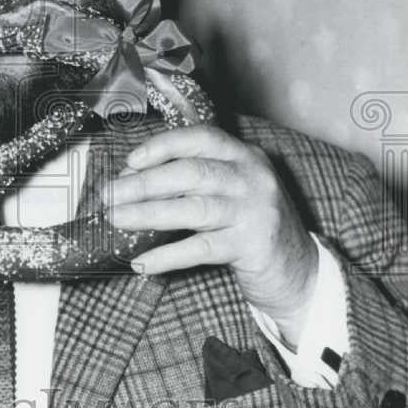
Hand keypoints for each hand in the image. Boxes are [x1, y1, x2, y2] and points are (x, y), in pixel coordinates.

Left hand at [104, 125, 317, 346]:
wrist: (298, 269)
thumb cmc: (248, 225)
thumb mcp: (226, 192)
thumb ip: (188, 182)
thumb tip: (130, 182)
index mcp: (243, 156)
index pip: (201, 138)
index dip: (163, 146)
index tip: (131, 160)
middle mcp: (252, 178)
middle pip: (191, 173)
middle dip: (144, 183)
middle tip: (109, 196)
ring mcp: (255, 212)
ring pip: (194, 209)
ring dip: (149, 214)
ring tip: (117, 220)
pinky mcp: (254, 246)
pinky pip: (202, 249)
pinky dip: (168, 255)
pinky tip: (143, 262)